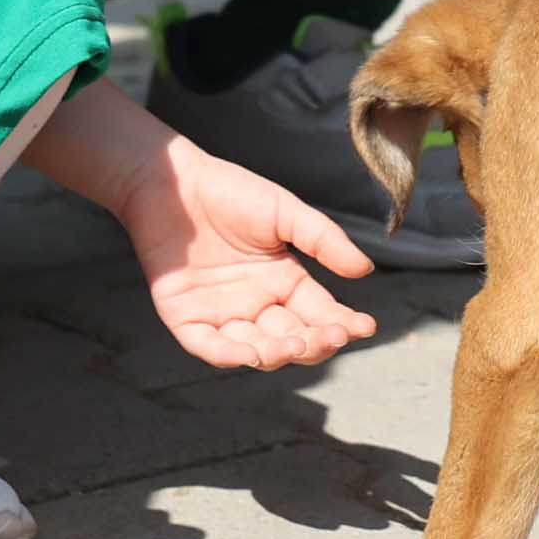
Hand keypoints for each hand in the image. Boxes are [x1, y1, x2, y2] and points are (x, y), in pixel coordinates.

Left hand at [115, 136, 378, 369]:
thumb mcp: (284, 211)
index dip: (343, 324)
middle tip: (332, 336)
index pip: (320, 313)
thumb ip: (322, 239)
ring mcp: (222, 315)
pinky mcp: (186, 319)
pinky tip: (251, 354)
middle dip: (316, 342)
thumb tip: (364, 270)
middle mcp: (257, 305)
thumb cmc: (230, 191)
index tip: (365, 327)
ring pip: (258, 350)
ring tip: (297, 343)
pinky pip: (210, 346)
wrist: (173, 183)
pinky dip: (230, 355)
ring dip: (279, 352)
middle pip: (294, 338)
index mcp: (284, 282)